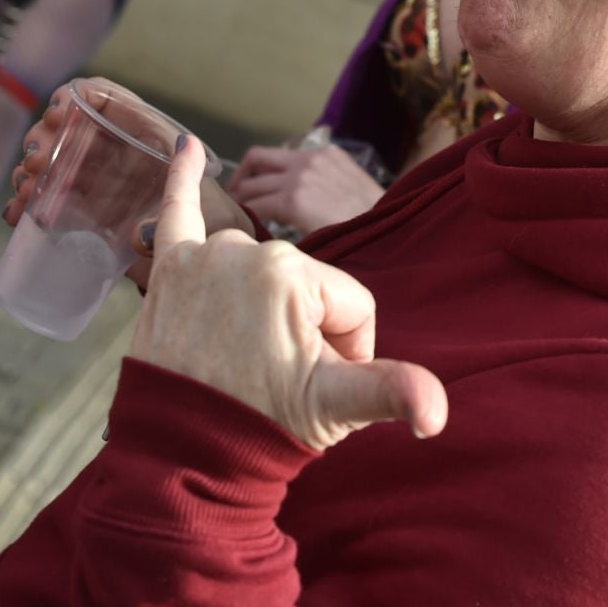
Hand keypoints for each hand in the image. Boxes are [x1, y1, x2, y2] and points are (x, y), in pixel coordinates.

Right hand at [5, 78, 249, 289]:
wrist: (207, 255)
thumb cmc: (212, 218)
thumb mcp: (204, 209)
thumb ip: (172, 225)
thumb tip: (141, 233)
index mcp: (144, 134)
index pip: (103, 99)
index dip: (74, 97)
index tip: (58, 114)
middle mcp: (116, 152)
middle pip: (67, 130)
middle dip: (43, 140)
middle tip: (36, 165)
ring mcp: (97, 180)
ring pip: (51, 162)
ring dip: (31, 173)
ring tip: (26, 192)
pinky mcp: (84, 212)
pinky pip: (48, 199)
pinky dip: (27, 204)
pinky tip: (15, 214)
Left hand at [133, 136, 448, 449]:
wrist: (181, 460)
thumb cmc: (263, 428)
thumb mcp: (337, 406)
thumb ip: (393, 390)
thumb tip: (438, 413)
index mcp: (291, 274)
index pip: (350, 302)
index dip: (347, 348)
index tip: (316, 384)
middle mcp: (243, 251)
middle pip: (305, 285)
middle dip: (305, 332)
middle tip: (277, 379)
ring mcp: (200, 258)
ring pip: (261, 269)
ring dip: (263, 305)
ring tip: (244, 356)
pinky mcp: (169, 269)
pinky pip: (175, 211)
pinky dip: (182, 176)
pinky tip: (187, 145)